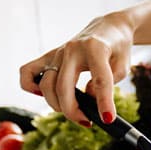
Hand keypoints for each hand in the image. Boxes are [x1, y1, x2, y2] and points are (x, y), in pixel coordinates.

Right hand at [18, 12, 134, 126]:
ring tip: (73, 111)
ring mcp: (57, 52)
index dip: (103, 103)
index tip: (107, 119)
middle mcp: (72, 50)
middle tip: (86, 122)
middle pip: (63, 87)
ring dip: (56, 104)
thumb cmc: (118, 48)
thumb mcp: (123, 65)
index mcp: (96, 49)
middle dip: (72, 111)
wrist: (109, 27)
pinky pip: (27, 71)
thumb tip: (87, 97)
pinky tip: (43, 94)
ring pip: (45, 84)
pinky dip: (29, 86)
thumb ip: (108, 82)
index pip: (100, 80)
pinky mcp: (49, 55)